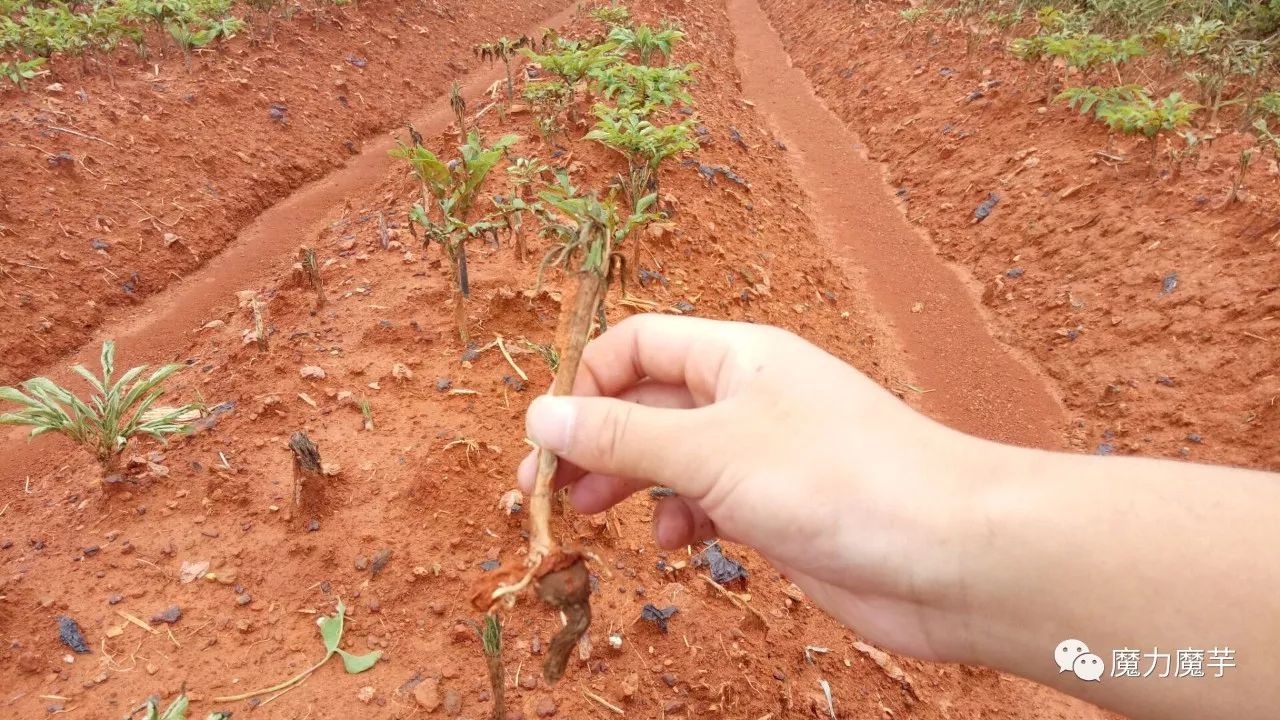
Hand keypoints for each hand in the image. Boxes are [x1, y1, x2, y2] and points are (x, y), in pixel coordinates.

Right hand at [516, 314, 980, 660]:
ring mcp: (764, 454)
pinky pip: (705, 503)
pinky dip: (679, 520)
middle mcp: (747, 396)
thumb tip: (540, 413)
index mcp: (735, 355)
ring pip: (671, 458)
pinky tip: (676, 545)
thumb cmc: (840, 480)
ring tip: (594, 518)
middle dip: (593, 442)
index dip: (584, 383)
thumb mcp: (712, 451)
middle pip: (645, 402)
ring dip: (627, 484)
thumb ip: (624, 435)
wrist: (951, 555)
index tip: (549, 439)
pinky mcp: (778, 508)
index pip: (635, 345)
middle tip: (546, 492)